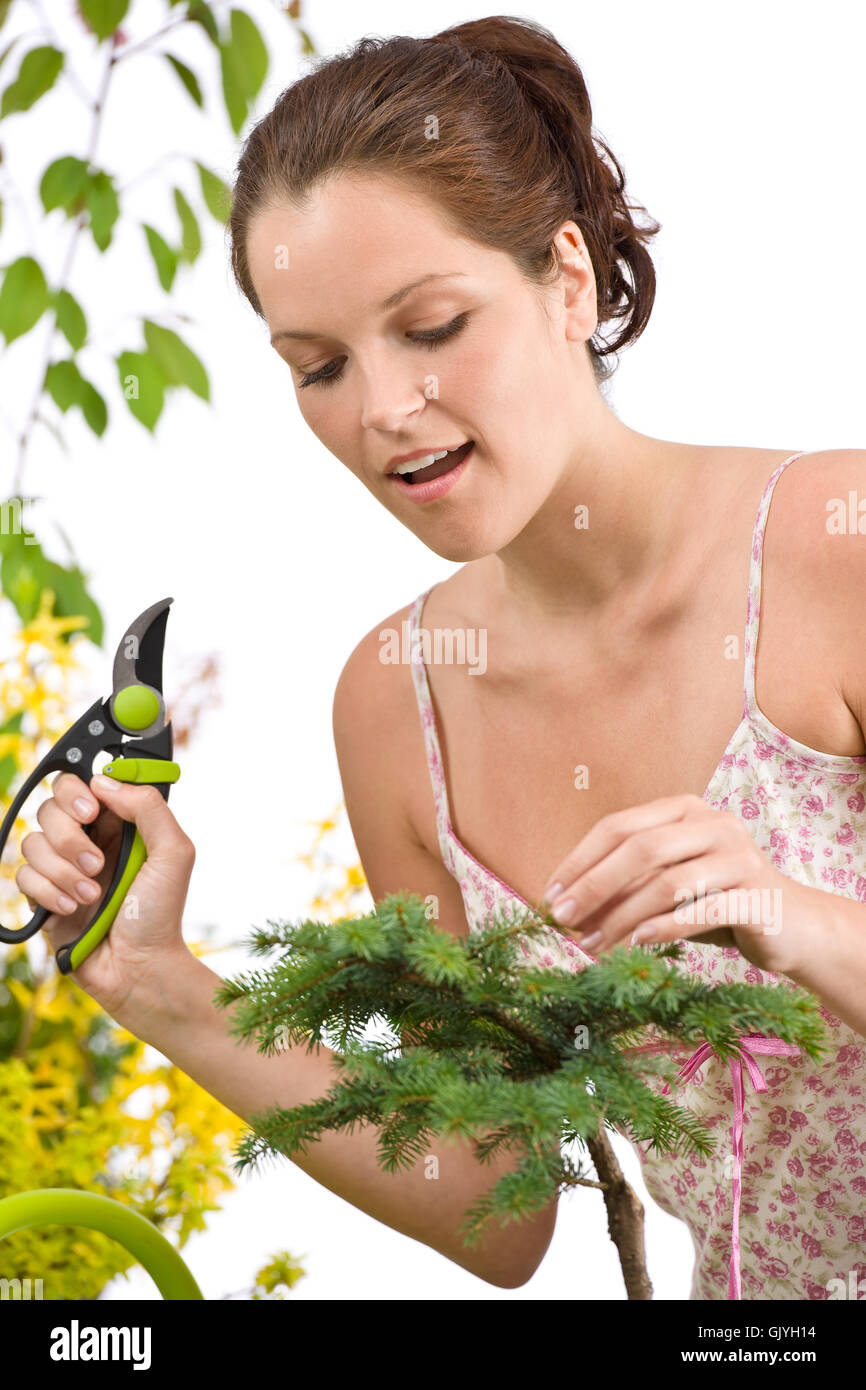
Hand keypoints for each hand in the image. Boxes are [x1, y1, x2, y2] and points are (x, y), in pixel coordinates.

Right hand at [17, 771, 195, 1018]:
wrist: (139, 969)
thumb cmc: (160, 914)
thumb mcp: (174, 854)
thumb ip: (148, 808)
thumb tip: (105, 782)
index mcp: (118, 825)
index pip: (81, 785)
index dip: (78, 792)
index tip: (92, 813)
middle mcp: (88, 841)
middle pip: (50, 808)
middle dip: (70, 837)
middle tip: (98, 864)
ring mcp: (62, 868)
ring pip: (33, 842)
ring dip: (63, 871)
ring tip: (92, 895)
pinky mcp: (44, 897)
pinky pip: (23, 876)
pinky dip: (48, 893)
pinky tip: (73, 909)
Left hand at [540, 793, 810, 974]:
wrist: (793, 926)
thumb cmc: (717, 901)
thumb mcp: (669, 884)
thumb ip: (628, 884)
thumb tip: (566, 904)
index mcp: (684, 809)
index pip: (619, 826)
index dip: (580, 860)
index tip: (550, 894)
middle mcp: (713, 823)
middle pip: (640, 848)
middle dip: (593, 885)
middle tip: (562, 919)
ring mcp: (739, 856)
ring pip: (668, 882)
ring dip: (621, 916)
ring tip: (592, 943)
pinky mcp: (758, 895)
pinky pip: (702, 910)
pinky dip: (664, 927)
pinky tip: (637, 943)